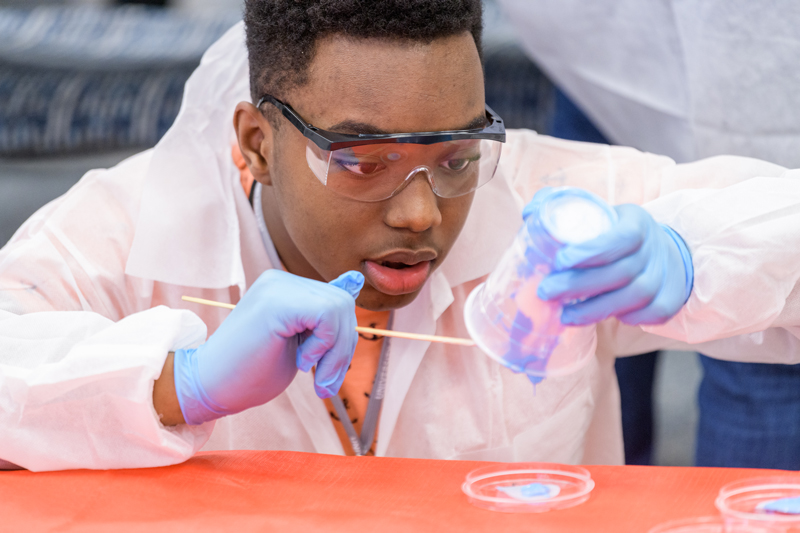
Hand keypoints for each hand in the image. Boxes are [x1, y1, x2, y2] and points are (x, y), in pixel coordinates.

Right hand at [173, 270, 362, 424]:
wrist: (209, 387)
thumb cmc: (250, 372)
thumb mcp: (300, 342)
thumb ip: (324, 316)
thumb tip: (356, 280)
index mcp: (285, 287)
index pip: (338, 300)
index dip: (343, 339)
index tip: (327, 372)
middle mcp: (280, 280)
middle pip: (343, 303)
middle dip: (344, 348)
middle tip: (324, 382)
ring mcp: (277, 287)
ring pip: (340, 308)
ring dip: (336, 352)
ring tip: (314, 376)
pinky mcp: (276, 303)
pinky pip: (327, 315)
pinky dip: (325, 345)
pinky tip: (302, 361)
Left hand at [534, 201, 692, 325]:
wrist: (661, 252)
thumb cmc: (616, 233)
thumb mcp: (598, 214)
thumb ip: (562, 207)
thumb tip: (530, 213)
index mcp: (636, 223)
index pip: (620, 237)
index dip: (591, 250)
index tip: (559, 260)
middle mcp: (654, 250)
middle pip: (620, 272)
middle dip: (579, 285)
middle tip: (546, 291)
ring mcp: (665, 277)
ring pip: (633, 297)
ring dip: (595, 309)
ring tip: (564, 315)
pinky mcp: (669, 300)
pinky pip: (649, 315)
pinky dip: (624, 318)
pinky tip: (599, 318)